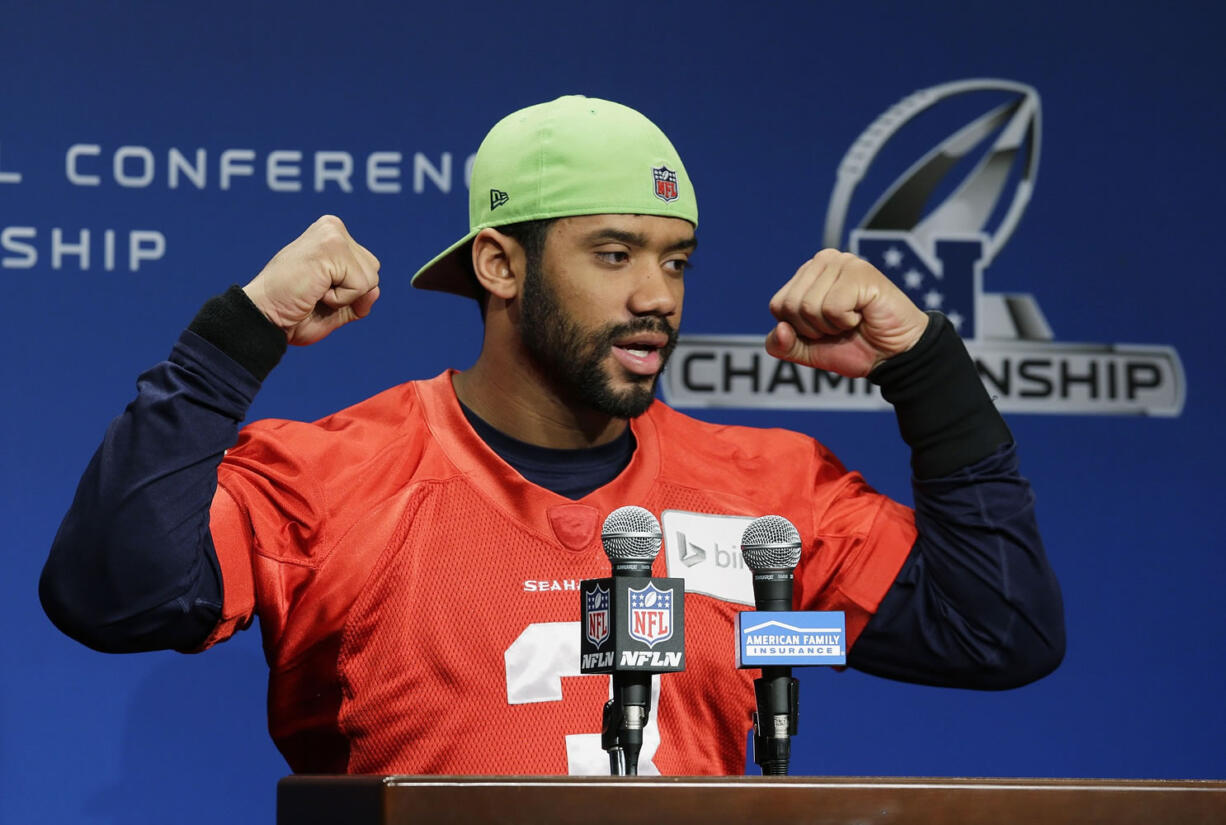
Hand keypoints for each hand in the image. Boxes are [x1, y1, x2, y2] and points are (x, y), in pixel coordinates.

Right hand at [242, 215, 380, 345]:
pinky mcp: (332, 246)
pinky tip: (314, 291)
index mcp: (332, 236)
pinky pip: (361, 286)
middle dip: (350, 295)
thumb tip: (375, 289)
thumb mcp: (336, 307)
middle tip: (314, 293)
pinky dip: (340, 299)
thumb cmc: (292, 313)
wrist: (263, 318)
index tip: (316, 292)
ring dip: (344, 298)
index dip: (349, 294)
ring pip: (370, 279)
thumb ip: (360, 298)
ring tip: (313, 291)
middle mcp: (333, 228)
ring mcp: (332, 234)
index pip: (368, 272)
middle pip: (373, 273)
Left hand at [765, 249, 928, 376]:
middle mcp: (822, 260)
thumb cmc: (853, 346)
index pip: (777, 306)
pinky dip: (846, 322)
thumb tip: (780, 329)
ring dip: (832, 326)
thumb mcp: (807, 351)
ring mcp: (842, 262)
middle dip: (814, 329)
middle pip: (790, 306)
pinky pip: (832, 307)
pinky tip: (862, 314)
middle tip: (840, 326)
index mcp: (806, 274)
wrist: (892, 355)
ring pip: (809, 306)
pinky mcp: (859, 272)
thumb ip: (782, 345)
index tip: (824, 328)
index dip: (798, 329)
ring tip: (853, 319)